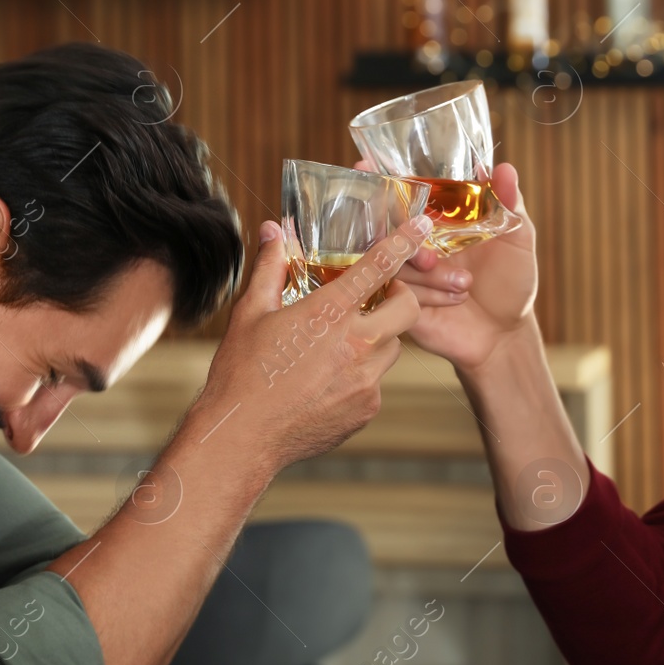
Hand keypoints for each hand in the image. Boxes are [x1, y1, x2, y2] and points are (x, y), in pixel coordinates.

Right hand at [191, 214, 427, 469]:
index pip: (378, 267)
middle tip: (376, 297)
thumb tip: (272, 230)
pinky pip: (377, 382)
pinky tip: (327, 380)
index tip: (421, 225)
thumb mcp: (251, 312)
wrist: (242, 438)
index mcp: (329, 314)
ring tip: (338, 345)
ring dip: (377, 339)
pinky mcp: (366, 410)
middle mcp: (357, 346)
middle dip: (401, 296)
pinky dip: (361, 375)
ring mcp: (366, 382)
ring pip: (393, 348)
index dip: (404, 242)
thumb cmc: (241, 373)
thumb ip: (270, 267)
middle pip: (408, 309)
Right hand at [366, 162, 537, 373]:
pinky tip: (454, 300)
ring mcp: (403, 272)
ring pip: (393, 259)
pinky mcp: (397, 301)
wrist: (503, 335)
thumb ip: (509, 204)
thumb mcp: (517, 240)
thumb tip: (505, 167)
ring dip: (431, 273)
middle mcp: (414, 242)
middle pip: (385, 223)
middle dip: (398, 231)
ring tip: (465, 284)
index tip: (366, 164)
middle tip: (430, 254)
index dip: (383, 177)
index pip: (404, 192)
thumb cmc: (511, 285)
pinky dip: (427, 295)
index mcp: (436, 221)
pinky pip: (395, 291)